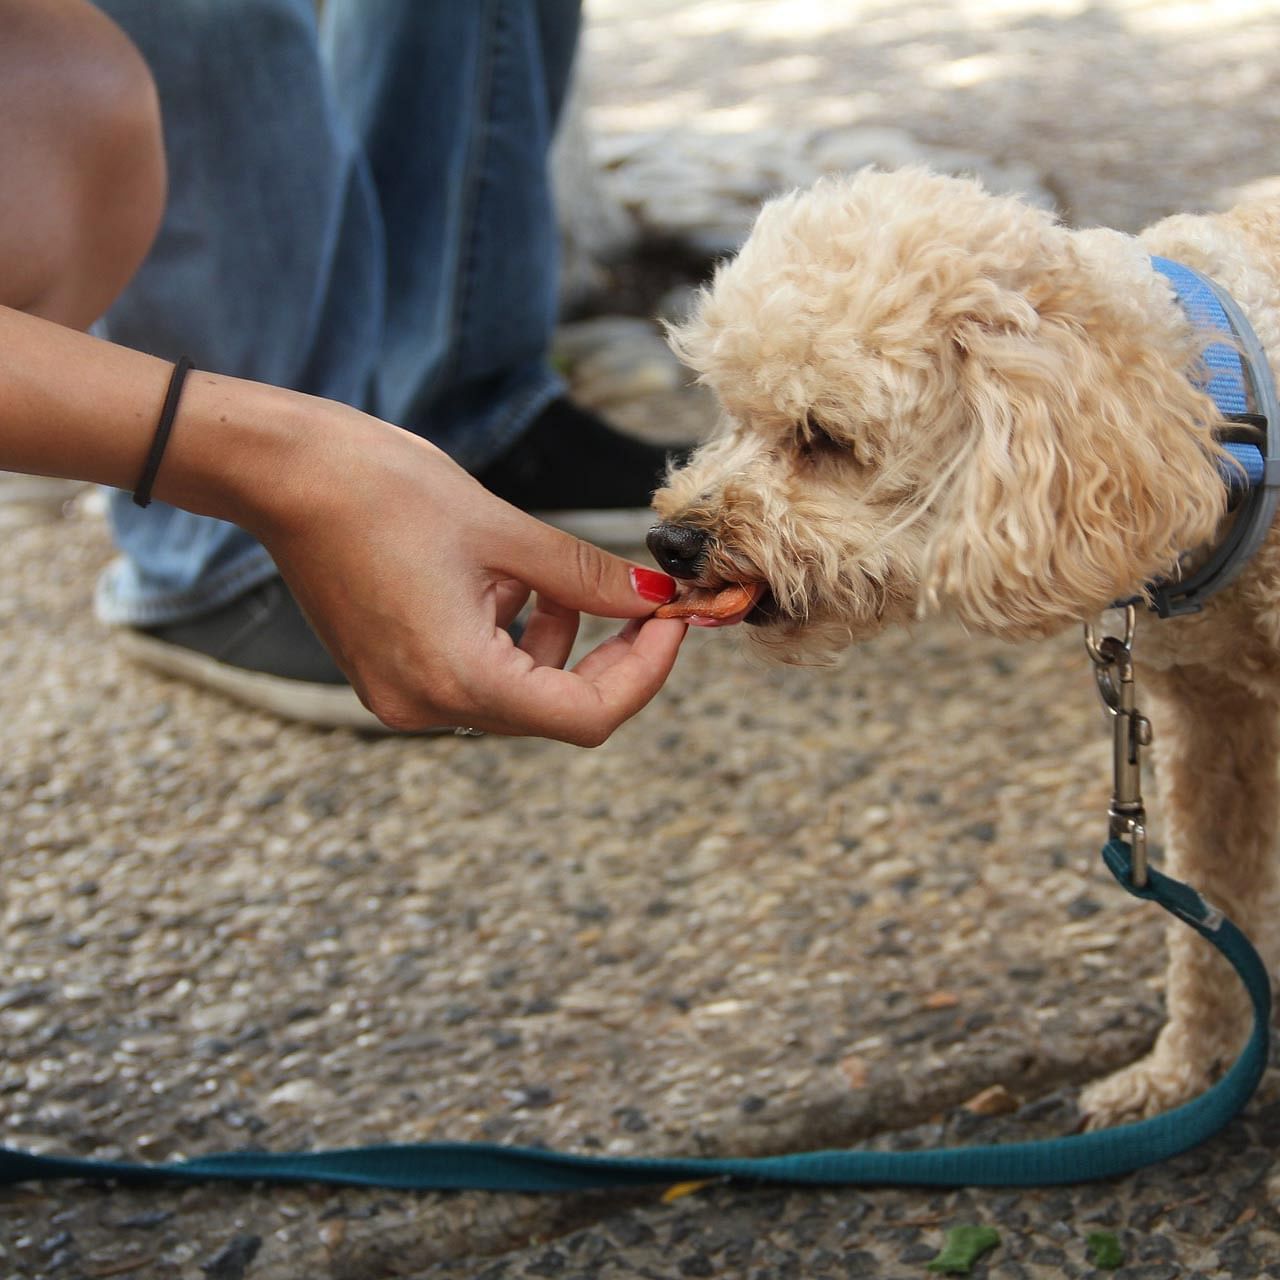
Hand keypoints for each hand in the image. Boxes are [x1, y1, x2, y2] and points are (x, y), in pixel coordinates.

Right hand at [248, 404, 687, 743]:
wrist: (284, 475)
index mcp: (458, 678)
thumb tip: (655, 599)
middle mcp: (426, 706)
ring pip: (518, 693)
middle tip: (645, 602)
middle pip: (554, 709)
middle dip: (609, 656)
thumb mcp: (505, 533)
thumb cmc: (384, 489)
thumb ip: (588, 577)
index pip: (587, 716)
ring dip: (558, 642)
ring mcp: (402, 697)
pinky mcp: (389, 676)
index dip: (645, 673)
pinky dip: (511, 638)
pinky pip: (476, 676)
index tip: (672, 621)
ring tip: (548, 576)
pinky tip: (503, 584)